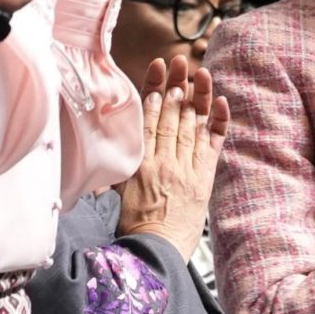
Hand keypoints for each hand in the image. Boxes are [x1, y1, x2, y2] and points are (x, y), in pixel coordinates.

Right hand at [117, 57, 231, 257]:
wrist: (157, 250)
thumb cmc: (133, 225)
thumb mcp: (114, 193)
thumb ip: (111, 167)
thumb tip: (95, 152)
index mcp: (140, 162)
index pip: (149, 119)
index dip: (154, 92)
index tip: (158, 72)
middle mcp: (165, 160)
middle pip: (172, 115)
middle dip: (176, 86)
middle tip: (179, 63)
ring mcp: (187, 167)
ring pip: (192, 124)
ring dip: (195, 96)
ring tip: (197, 73)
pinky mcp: (204, 177)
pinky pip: (214, 143)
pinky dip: (218, 121)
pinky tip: (219, 101)